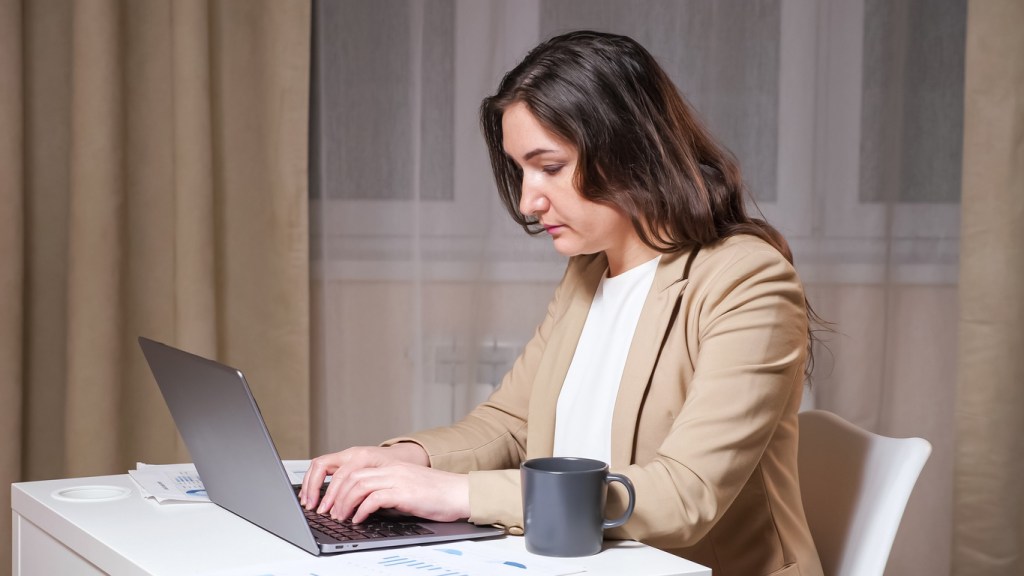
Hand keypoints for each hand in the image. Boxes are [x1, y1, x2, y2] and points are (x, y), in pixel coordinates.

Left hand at [300, 444, 467, 521]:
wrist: (461, 493)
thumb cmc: (438, 495)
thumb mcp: (408, 490)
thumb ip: (388, 493)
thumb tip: (367, 508)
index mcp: (391, 467)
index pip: (355, 471)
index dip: (338, 487)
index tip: (330, 502)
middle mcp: (392, 470)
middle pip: (352, 477)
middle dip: (335, 496)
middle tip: (329, 513)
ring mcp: (397, 479)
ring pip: (359, 486)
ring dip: (345, 503)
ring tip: (340, 518)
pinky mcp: (404, 492)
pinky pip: (374, 499)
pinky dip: (361, 510)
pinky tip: (359, 520)